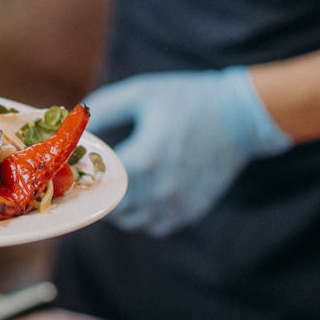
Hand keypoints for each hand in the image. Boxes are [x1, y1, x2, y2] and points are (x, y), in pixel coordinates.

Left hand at [85, 67, 291, 235]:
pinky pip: (157, 226)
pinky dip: (145, 216)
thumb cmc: (189, 99)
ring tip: (120, 187)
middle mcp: (158, 190)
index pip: (98, 184)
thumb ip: (103, 108)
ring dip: (122, 208)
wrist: (242, 115)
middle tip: (98, 177)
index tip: (80, 168)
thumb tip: (77, 123)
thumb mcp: (141, 93)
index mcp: (142, 160)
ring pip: (134, 222)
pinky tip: (145, 195)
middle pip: (112, 210)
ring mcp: (177, 204)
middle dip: (102, 193)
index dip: (85, 176)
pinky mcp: (192, 210)